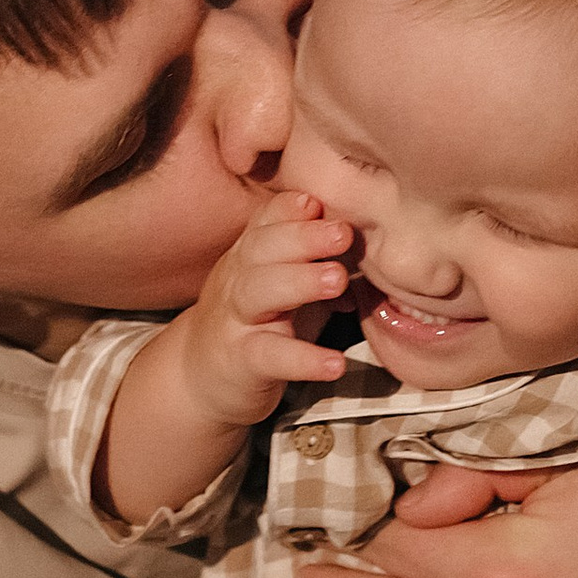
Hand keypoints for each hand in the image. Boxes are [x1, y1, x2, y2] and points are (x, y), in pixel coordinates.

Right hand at [171, 187, 352, 429]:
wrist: (200, 379)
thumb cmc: (258, 324)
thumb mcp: (284, 284)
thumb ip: (320, 262)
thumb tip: (377, 246)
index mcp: (252, 255)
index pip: (267, 220)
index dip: (291, 208)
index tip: (323, 199)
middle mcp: (239, 279)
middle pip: (261, 247)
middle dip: (303, 236)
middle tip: (343, 233)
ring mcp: (236, 320)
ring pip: (259, 292)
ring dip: (300, 281)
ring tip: (339, 280)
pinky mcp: (241, 362)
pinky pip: (271, 357)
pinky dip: (304, 359)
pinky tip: (335, 363)